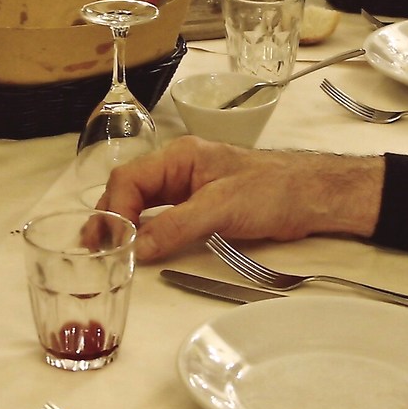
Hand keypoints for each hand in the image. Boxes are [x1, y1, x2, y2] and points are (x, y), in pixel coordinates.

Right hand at [97, 139, 383, 263]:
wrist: (313, 196)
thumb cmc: (274, 191)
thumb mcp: (222, 209)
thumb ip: (176, 227)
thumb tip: (136, 248)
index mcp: (179, 157)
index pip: (130, 180)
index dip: (114, 211)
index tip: (109, 241)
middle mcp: (177, 169)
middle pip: (129, 190)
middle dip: (110, 217)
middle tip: (95, 249)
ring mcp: (187, 187)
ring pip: (142, 203)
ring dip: (124, 225)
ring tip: (106, 251)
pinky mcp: (199, 206)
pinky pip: (161, 216)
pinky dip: (145, 231)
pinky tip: (138, 247)